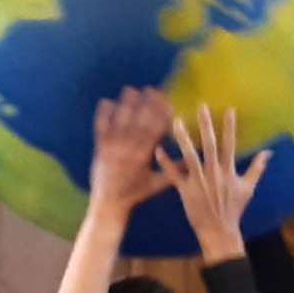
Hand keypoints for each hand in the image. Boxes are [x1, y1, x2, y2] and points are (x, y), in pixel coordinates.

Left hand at [86, 87, 178, 218]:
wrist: (109, 203)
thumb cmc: (135, 193)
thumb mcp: (157, 183)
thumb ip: (174, 170)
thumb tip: (193, 161)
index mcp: (143, 157)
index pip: (155, 132)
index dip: (162, 117)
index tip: (169, 103)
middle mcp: (127, 150)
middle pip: (138, 122)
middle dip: (146, 104)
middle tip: (153, 89)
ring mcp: (112, 148)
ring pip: (120, 122)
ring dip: (126, 104)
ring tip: (132, 89)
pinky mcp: (100, 149)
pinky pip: (100, 128)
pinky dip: (103, 115)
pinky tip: (107, 101)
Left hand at [161, 103, 270, 262]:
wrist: (219, 231)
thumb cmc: (234, 209)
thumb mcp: (248, 188)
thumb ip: (257, 168)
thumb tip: (268, 152)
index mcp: (229, 171)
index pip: (230, 144)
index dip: (230, 127)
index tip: (228, 108)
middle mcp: (214, 173)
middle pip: (209, 145)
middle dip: (205, 125)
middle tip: (201, 106)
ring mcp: (199, 182)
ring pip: (189, 156)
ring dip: (182, 138)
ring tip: (176, 121)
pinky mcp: (185, 191)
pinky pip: (173, 175)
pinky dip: (166, 163)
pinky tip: (158, 149)